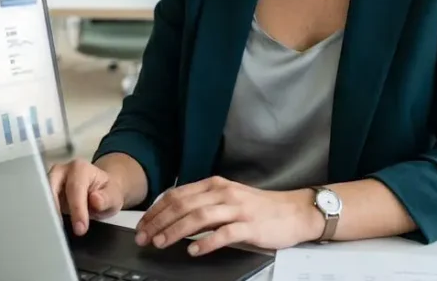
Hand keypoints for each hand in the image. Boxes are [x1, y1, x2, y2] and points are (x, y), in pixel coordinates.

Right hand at [47, 158, 126, 235]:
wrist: (102, 192)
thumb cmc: (107, 192)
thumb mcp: (114, 196)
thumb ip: (106, 198)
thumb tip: (95, 200)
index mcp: (80, 168)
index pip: (74, 188)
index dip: (76, 209)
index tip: (80, 228)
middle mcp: (62, 171)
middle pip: (51, 188)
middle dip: (54, 209)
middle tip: (59, 230)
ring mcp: (51, 181)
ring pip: (42, 195)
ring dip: (45, 213)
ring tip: (52, 232)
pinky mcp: (46, 193)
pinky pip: (41, 204)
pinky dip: (44, 216)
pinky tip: (48, 228)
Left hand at [133, 176, 321, 255]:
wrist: (293, 211)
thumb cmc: (259, 208)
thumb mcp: (227, 199)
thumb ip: (203, 204)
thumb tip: (173, 216)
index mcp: (215, 185)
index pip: (177, 195)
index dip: (156, 210)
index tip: (143, 225)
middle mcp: (224, 193)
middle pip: (183, 205)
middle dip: (160, 222)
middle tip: (145, 237)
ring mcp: (237, 209)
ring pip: (199, 217)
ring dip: (176, 231)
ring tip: (162, 243)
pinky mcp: (250, 225)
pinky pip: (224, 233)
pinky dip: (206, 242)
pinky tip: (194, 251)